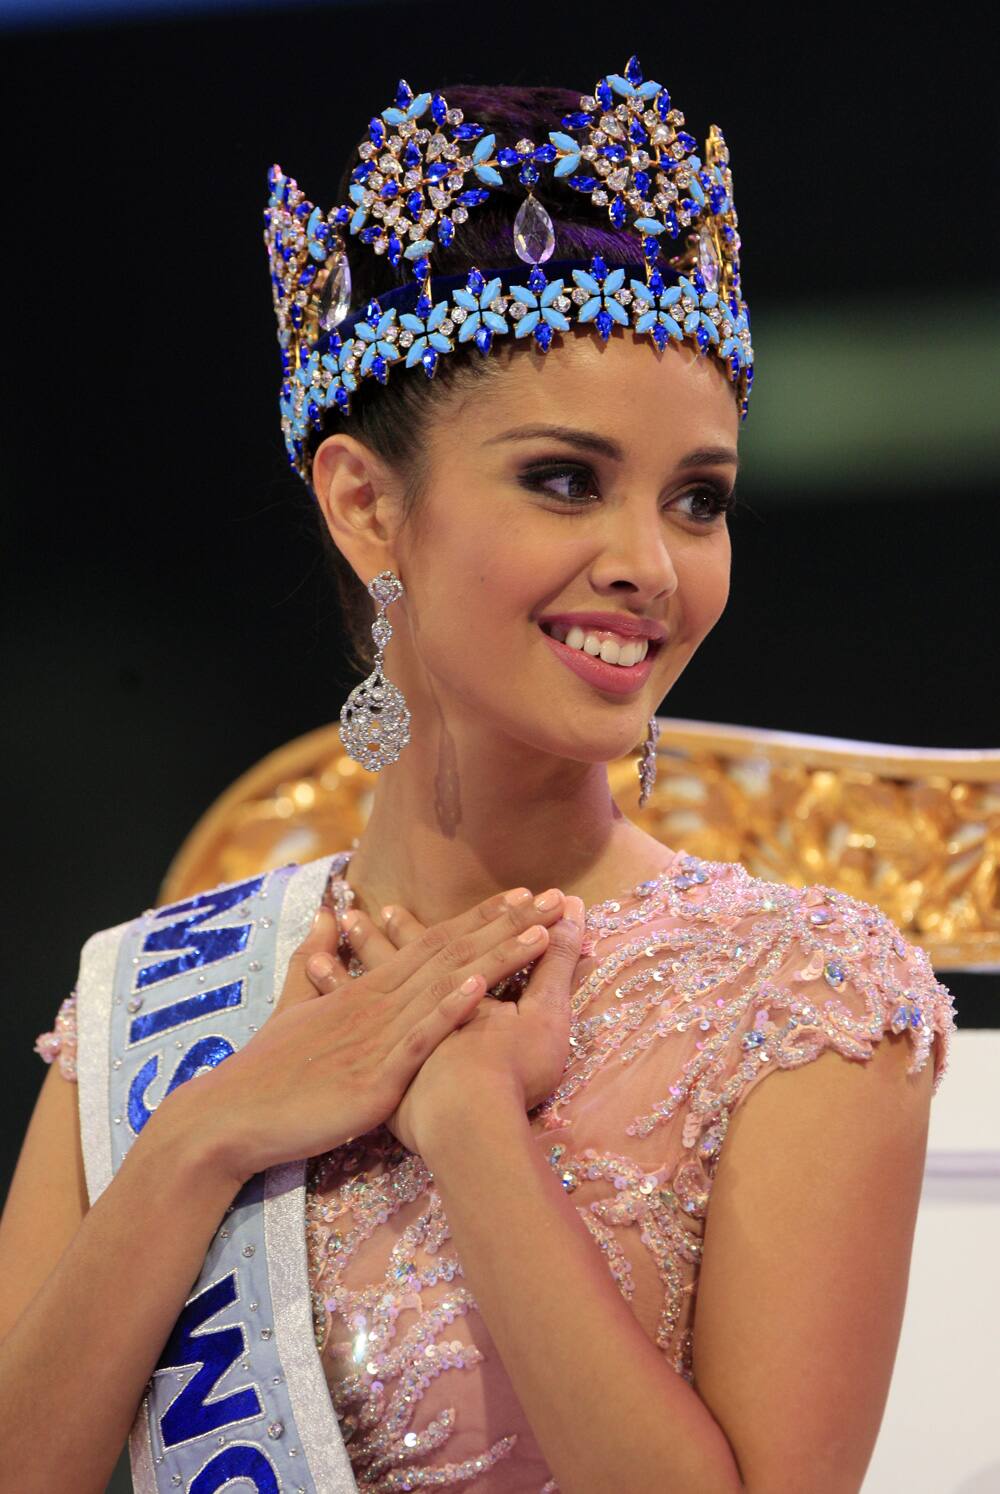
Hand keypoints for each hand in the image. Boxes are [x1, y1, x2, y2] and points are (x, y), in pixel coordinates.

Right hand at [158, 885, 572, 1183]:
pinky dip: (448, 1010)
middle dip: (506, 924)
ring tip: (539, 930)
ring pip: (446, 986)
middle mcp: (377, 1003)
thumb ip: (315, 959)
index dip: (481, 919)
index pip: (434, 943)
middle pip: (452, 953)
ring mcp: (377, 1038)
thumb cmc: (267, 1069)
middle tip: (554, 896)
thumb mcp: (294, 1003)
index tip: (522, 897)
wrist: (230, 1117)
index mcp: (367, 990)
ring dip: (496, 956)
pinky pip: (417, 1038)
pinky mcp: (374, 1076)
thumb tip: (324, 913)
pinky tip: (479, 986)